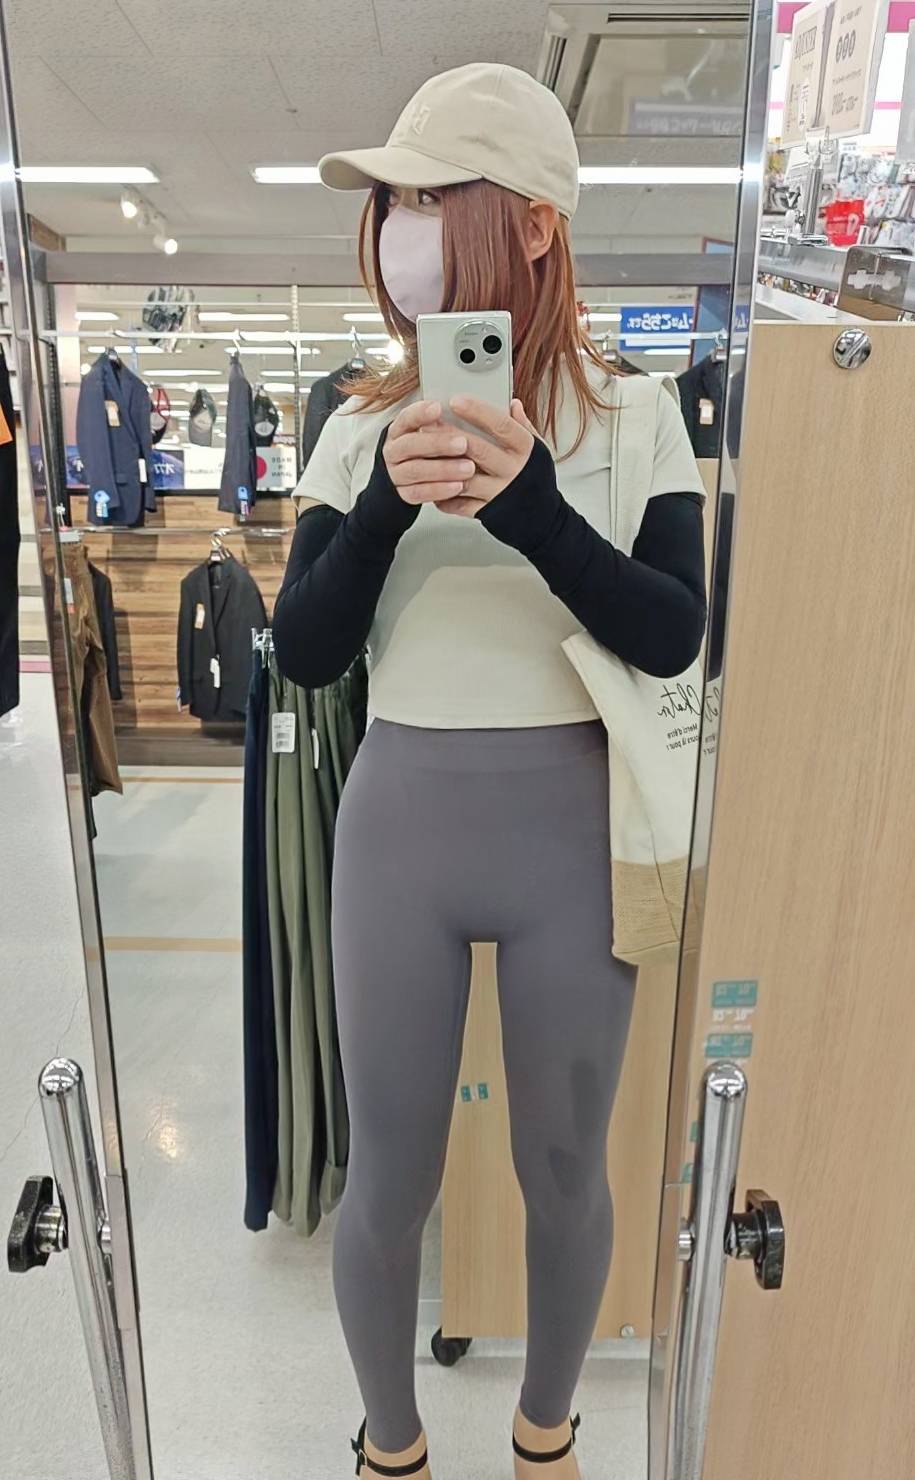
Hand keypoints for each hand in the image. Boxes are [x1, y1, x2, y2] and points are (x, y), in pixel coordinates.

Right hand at [383, 400, 475, 506]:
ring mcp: (396, 473)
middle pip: (410, 445)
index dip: (420, 413)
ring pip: (416, 470)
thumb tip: (465, 408)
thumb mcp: (429, 432)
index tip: (438, 408)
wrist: (405, 479)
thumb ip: (440, 424)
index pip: (405, 418)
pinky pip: (419, 493)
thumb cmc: (424, 451)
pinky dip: (439, 490)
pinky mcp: (403, 494)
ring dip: (443, 469)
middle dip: (437, 443)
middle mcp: (394, 451)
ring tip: (468, 468)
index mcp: (399, 431)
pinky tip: (458, 486)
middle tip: (463, 443)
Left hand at [434, 397, 536, 517]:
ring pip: (464, 477)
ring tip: (424, 453)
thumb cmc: (537, 480)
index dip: (478, 411)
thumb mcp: (538, 449)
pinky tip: (431, 483)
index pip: (501, 425)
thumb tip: (512, 403)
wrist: (544, 520)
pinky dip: (443, 495)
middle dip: (450, 435)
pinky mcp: (488, 512)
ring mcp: (500, 492)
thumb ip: (523, 427)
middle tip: (428, 424)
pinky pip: (460, 504)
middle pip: (477, 449)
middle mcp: (514, 470)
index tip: (456, 400)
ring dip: (442, 466)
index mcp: (526, 450)